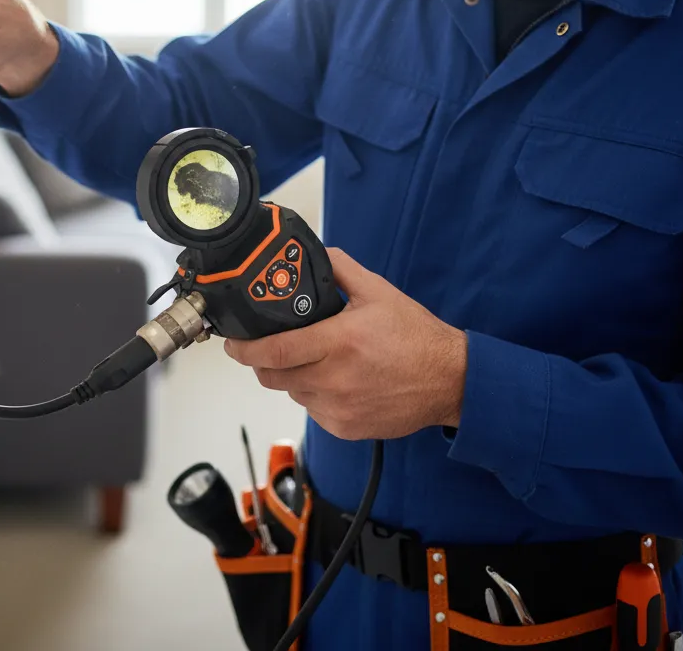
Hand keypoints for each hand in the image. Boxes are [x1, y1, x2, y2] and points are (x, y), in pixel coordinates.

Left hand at [223, 248, 466, 440]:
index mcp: (340, 342)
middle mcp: (335, 379)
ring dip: (291, 376)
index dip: (246, 349)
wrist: (449, 381)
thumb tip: (314, 254)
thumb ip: (341, 269)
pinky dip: (313, 395)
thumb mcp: (379, 291)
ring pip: (292, 393)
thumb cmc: (416, 337)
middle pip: (274, 376)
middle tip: (266, 347)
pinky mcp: (345, 427)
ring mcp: (339, 408)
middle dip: (262, 361)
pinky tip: (333, 379)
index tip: (232, 343)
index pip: (276, 350)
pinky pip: (312, 410)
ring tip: (313, 359)